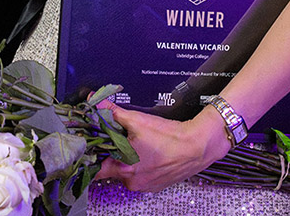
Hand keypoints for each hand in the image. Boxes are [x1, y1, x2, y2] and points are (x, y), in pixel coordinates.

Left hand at [94, 104, 230, 191]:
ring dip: (129, 158)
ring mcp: (146, 185)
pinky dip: (143, 163)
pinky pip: (143, 174)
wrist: (197, 146)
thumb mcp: (138, 120)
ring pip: (128, 171)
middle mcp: (133, 182)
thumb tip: (97, 103)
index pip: (96, 169)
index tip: (92, 146)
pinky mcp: (158, 183)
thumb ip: (114, 113)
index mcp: (124, 169)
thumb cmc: (170, 137)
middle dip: (113, 152)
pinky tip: (150, 150)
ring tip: (138, 142)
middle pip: (113, 168)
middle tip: (118, 137)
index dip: (92, 156)